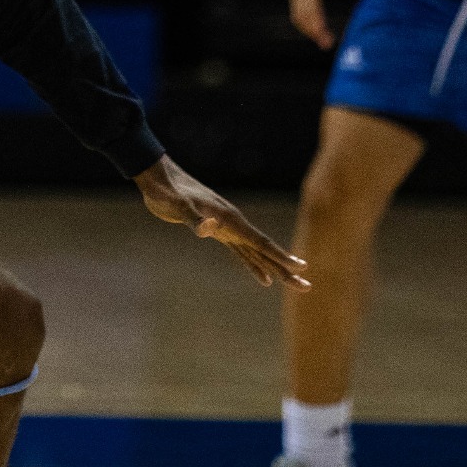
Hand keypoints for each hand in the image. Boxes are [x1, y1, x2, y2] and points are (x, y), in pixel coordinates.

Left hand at [133, 155, 309, 289]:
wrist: (159, 179)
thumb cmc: (167, 192)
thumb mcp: (177, 206)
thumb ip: (193, 218)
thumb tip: (210, 228)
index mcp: (230, 219)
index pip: (261, 242)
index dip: (281, 256)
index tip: (302, 268)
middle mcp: (233, 223)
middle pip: (265, 250)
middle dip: (286, 269)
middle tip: (307, 287)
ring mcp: (227, 227)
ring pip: (257, 253)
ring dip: (275, 269)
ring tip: (293, 283)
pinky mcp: (217, 232)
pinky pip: (242, 253)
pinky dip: (254, 265)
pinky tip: (263, 279)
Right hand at [290, 0, 364, 47]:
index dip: (314, 15)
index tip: (321, 29)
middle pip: (301, 11)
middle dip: (312, 28)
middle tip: (327, 43)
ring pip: (298, 15)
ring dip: (309, 30)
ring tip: (326, 43)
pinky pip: (300, 15)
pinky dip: (308, 27)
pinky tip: (320, 36)